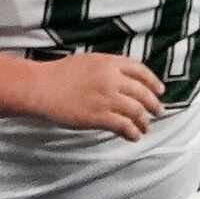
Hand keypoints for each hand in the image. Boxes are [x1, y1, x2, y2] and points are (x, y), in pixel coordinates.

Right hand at [25, 53, 164, 139]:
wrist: (39, 88)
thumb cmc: (57, 74)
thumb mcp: (86, 62)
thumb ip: (107, 67)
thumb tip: (122, 78)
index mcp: (109, 63)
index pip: (141, 71)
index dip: (153, 82)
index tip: (159, 90)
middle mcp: (112, 79)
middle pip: (142, 93)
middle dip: (153, 104)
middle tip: (158, 112)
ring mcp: (106, 98)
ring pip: (136, 111)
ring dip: (144, 121)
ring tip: (145, 128)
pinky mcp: (99, 116)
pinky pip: (123, 126)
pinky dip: (132, 132)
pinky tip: (133, 136)